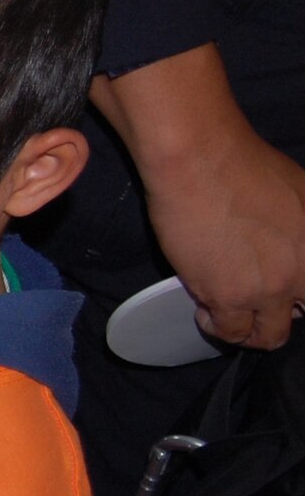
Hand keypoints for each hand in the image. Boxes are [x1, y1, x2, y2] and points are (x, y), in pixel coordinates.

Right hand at [92, 45, 304, 348]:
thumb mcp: (302, 192)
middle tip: (254, 305)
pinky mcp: (229, 297)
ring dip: (248, 331)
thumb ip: (304, 230)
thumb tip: (294, 245)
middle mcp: (303, 276)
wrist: (200, 159)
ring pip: (267, 336)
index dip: (299, 300)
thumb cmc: (244, 163)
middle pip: (296, 320)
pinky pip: (229, 332)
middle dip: (278, 319)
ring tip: (227, 313)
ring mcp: (269, 290)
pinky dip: (217, 327)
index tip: (284, 297)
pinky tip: (205, 308)